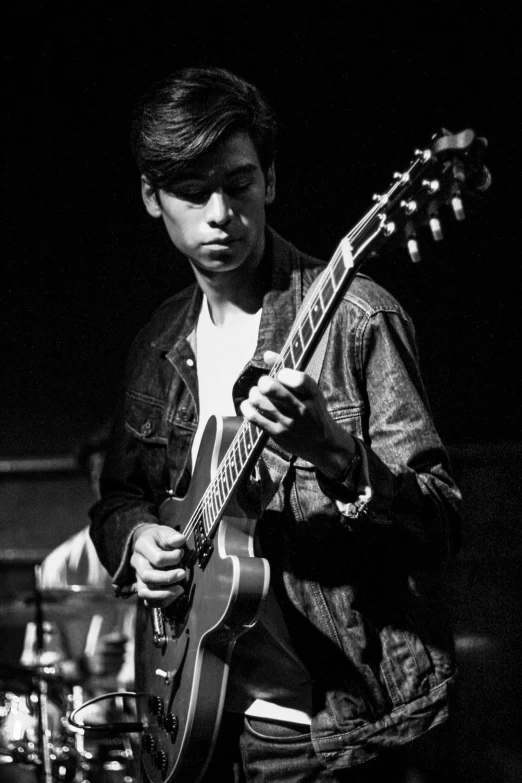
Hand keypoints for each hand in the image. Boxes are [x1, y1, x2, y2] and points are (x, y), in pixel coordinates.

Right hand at [130, 524, 186, 606]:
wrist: (150, 542)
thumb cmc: (160, 538)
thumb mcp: (165, 532)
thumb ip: (172, 536)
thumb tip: (180, 540)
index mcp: (142, 546)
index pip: (157, 558)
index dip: (173, 558)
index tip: (181, 553)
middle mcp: (136, 562)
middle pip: (147, 576)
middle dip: (168, 578)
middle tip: (183, 574)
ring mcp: (138, 576)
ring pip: (144, 592)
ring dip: (164, 594)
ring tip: (180, 590)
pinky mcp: (142, 586)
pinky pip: (148, 601)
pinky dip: (162, 601)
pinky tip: (174, 595)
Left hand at [240, 350, 354, 479]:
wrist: (324, 445)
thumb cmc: (314, 412)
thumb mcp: (310, 392)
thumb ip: (290, 371)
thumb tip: (266, 354)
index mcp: (313, 394)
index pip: (298, 378)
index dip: (283, 373)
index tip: (281, 375)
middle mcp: (302, 409)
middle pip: (271, 388)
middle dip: (262, 382)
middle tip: (264, 384)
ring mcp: (289, 423)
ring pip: (259, 401)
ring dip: (253, 394)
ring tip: (256, 394)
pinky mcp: (278, 434)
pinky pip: (254, 418)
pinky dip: (247, 408)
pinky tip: (249, 405)